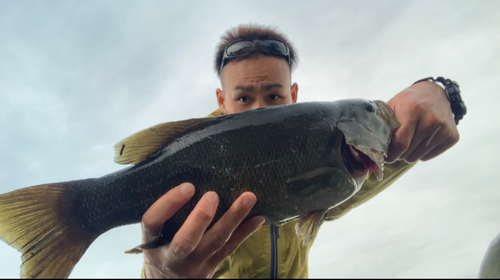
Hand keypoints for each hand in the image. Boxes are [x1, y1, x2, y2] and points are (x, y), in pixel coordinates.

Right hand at [141, 183, 264, 277]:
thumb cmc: (160, 248)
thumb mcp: (154, 234)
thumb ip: (166, 214)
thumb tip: (188, 174)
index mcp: (152, 242)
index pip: (153, 222)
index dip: (168, 204)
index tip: (187, 186)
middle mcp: (171, 256)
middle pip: (185, 241)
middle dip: (201, 218)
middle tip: (213, 195)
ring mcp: (194, 264)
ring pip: (215, 242)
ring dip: (233, 219)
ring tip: (248, 198)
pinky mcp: (212, 267)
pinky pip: (230, 249)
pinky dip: (245, 232)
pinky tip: (258, 217)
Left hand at [385, 81, 459, 162]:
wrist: (435, 93)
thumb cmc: (408, 101)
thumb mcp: (392, 107)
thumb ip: (382, 125)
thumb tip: (372, 148)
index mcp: (413, 110)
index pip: (401, 143)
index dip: (391, 154)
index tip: (386, 156)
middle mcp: (431, 120)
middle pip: (408, 152)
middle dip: (399, 152)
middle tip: (398, 144)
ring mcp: (444, 129)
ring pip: (418, 156)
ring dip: (410, 153)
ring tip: (410, 139)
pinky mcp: (452, 137)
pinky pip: (429, 156)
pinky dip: (422, 152)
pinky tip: (422, 139)